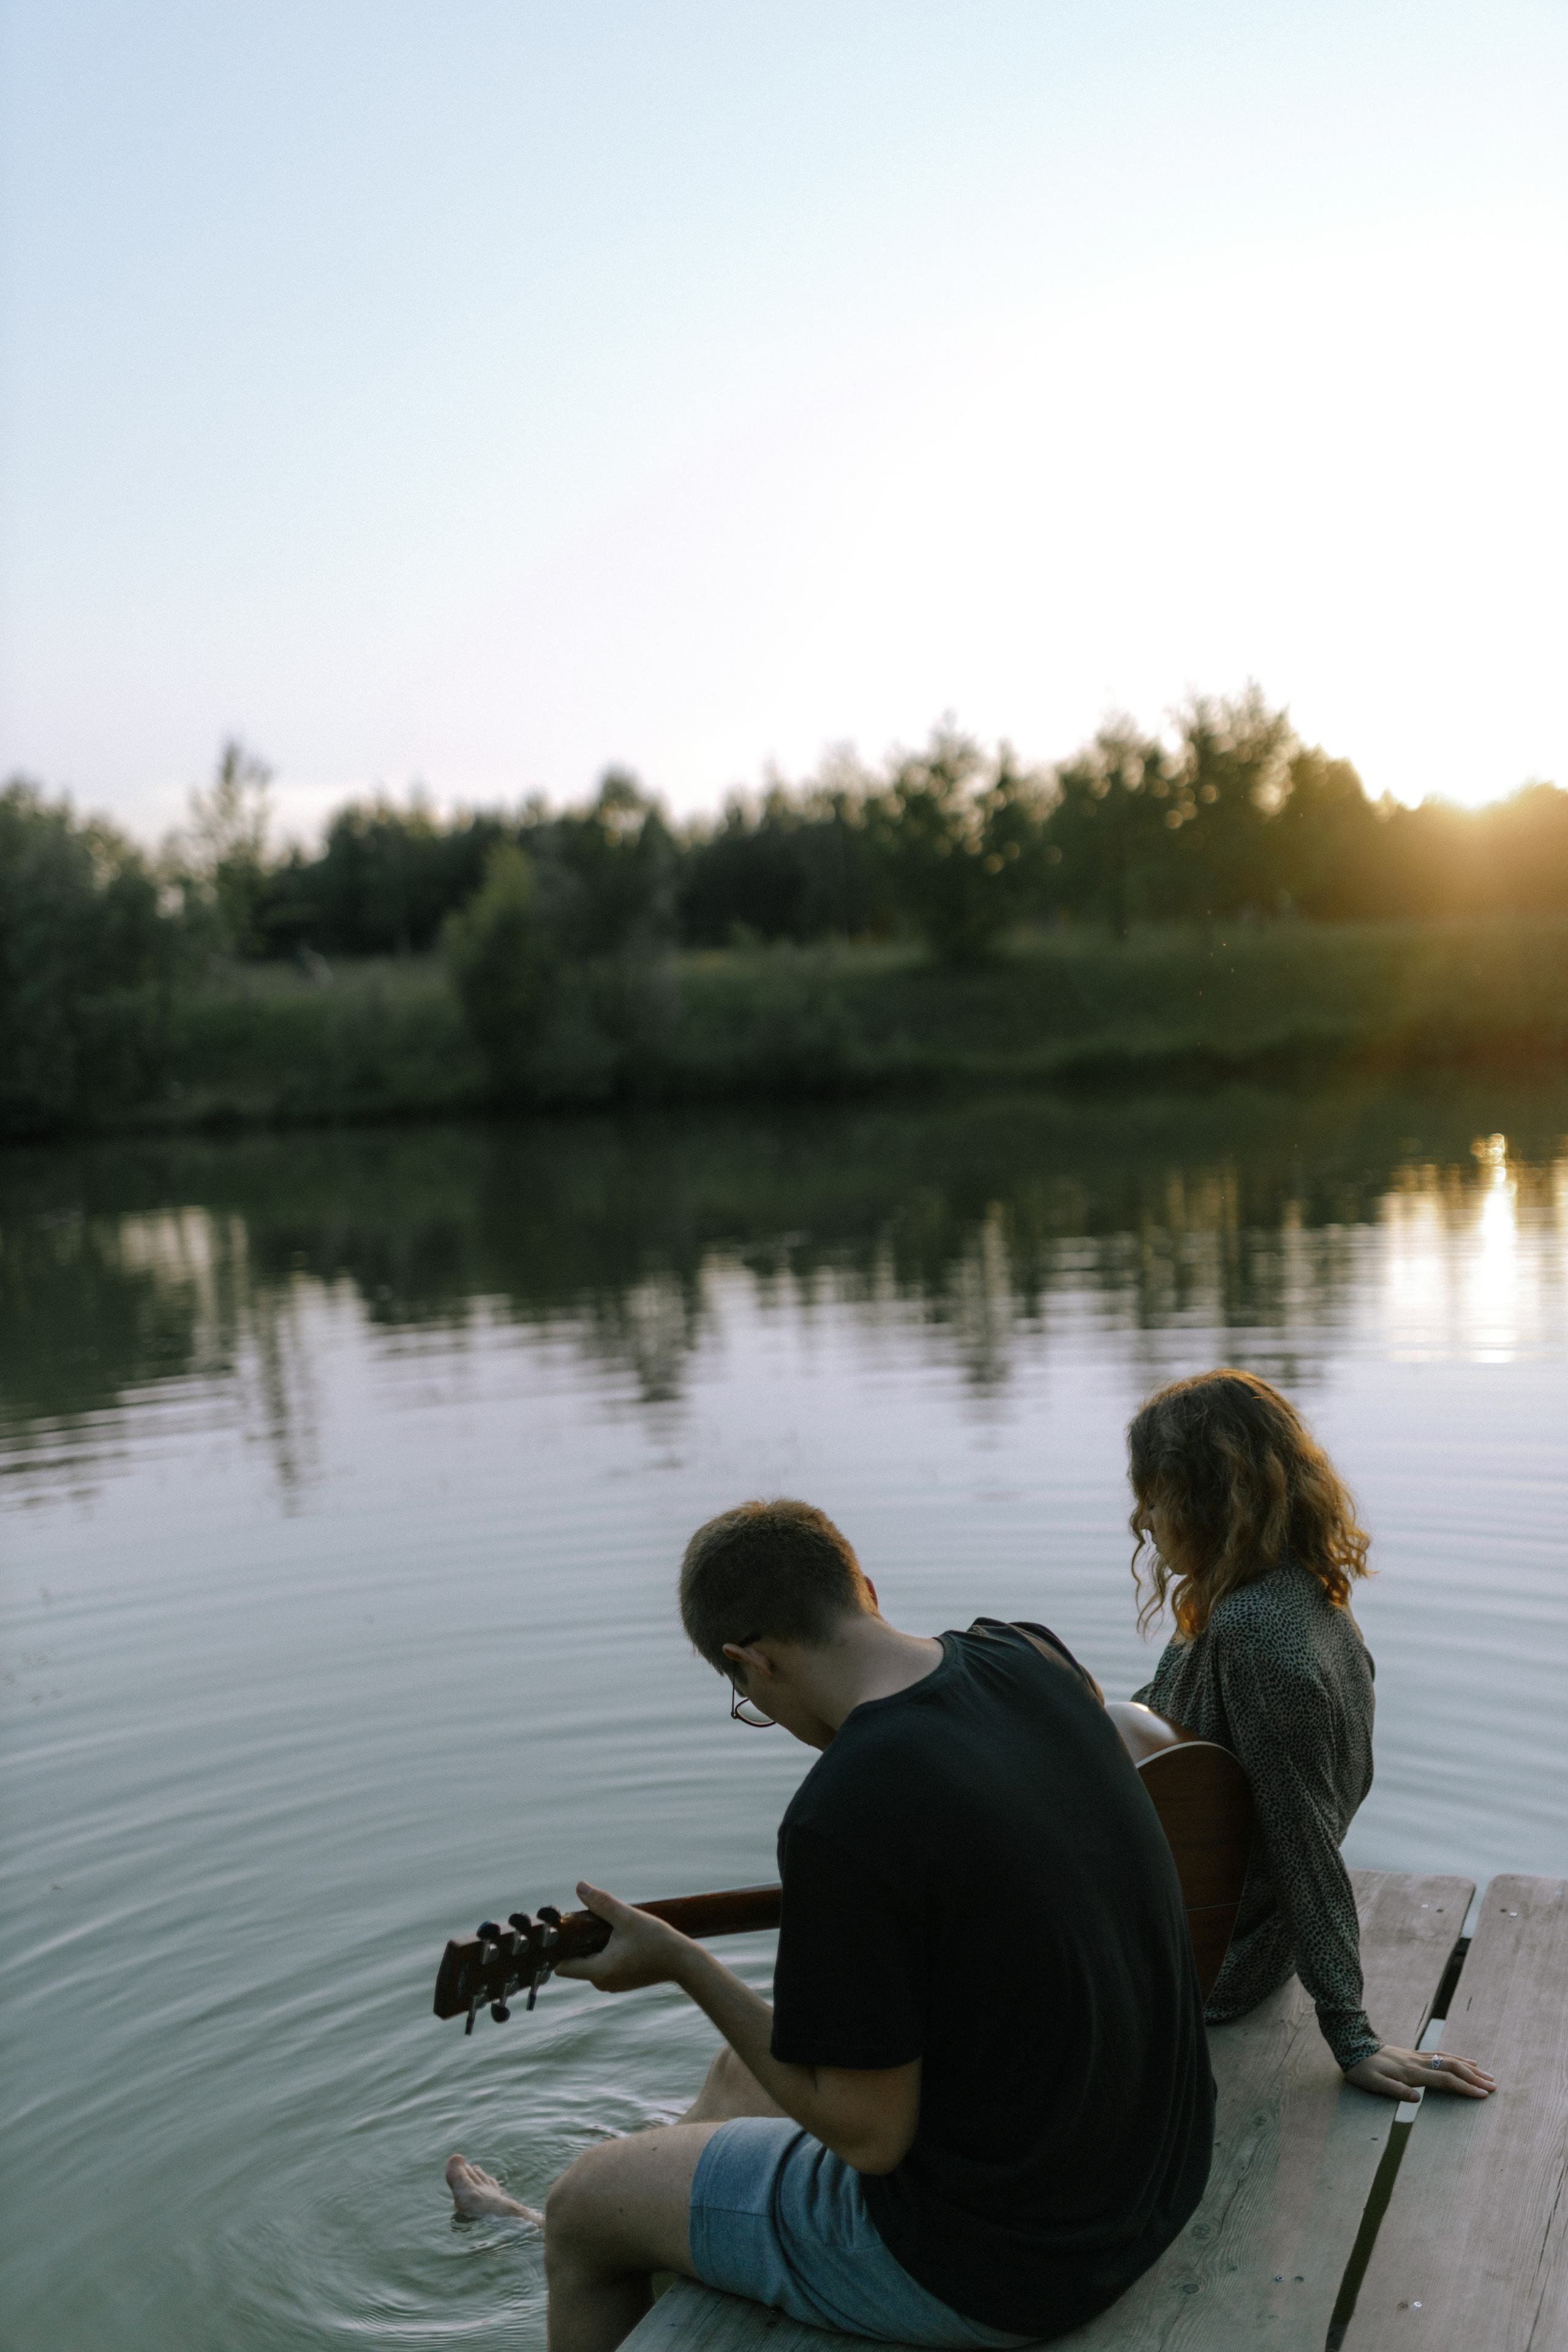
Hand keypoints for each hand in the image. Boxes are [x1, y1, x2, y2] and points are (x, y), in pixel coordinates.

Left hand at [552, 1881, 692, 1993]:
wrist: (683, 1963)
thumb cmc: (657, 1941)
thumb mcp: (628, 1918)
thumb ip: (602, 1903)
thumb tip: (580, 1887)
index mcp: (600, 1971)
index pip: (562, 1966)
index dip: (558, 1948)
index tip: (563, 1929)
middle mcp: (602, 1983)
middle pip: (574, 1962)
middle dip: (577, 1942)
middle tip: (589, 1921)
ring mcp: (612, 1984)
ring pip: (588, 1963)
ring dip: (591, 1946)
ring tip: (607, 1928)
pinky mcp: (620, 1981)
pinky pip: (601, 1966)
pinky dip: (603, 1952)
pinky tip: (617, 1937)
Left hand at [1345, 2044, 1494, 2099]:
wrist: (1353, 2046)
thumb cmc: (1362, 2069)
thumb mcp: (1373, 2084)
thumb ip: (1394, 2091)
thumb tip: (1417, 2098)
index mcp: (1411, 2073)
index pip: (1444, 2081)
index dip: (1464, 2088)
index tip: (1482, 2095)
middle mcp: (1418, 2062)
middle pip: (1452, 2068)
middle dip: (1474, 2078)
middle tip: (1494, 2087)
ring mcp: (1418, 2056)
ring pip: (1449, 2060)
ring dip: (1470, 2068)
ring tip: (1488, 2075)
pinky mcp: (1415, 2054)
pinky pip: (1441, 2055)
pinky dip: (1458, 2059)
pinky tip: (1467, 2062)